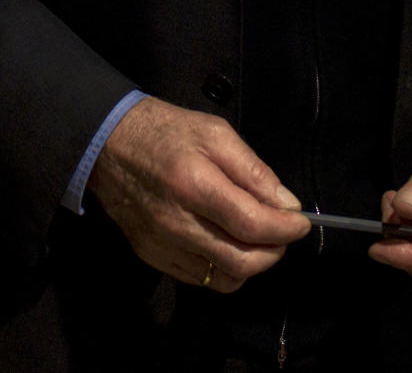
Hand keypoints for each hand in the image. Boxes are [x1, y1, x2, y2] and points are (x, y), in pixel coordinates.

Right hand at [87, 96, 310, 291]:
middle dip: (274, 251)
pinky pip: (200, 279)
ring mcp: (162, 246)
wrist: (109, 144)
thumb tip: (287, 205)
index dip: (285, 229)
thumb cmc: (168, 131)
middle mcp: (176, 223)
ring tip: (256, 238)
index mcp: (194, 184)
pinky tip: (227, 242)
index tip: (302, 223)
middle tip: (283, 233)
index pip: (252, 224)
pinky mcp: (152, 257)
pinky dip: (223, 267)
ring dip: (251, 263)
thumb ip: (253, 170)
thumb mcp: (215, 132)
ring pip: (224, 278)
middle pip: (241, 261)